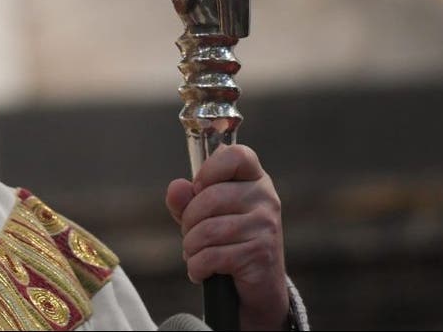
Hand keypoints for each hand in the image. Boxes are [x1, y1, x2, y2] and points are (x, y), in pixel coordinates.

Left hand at [166, 144, 288, 330]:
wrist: (258, 286)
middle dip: (189, 221)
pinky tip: (202, 271)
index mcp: (254, 179)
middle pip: (210, 197)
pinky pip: (212, 256)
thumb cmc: (228, 242)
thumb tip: (176, 188)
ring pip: (208, 230)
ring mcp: (266, 225)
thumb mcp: (203, 216)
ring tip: (197, 254)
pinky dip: (197, 267)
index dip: (210, 169)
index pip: (236, 155)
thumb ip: (186, 200)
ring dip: (191, 248)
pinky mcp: (261, 254)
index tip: (199, 188)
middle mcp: (265, 198)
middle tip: (192, 235)